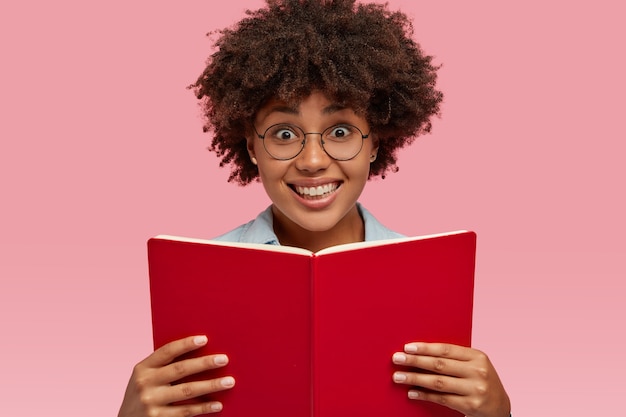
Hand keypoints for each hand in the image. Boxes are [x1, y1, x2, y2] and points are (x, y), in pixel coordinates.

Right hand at [118, 335, 234, 416]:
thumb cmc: (143, 394)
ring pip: (187, 391)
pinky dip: (204, 407)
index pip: (167, 351)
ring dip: (211, 385)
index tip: (205, 339)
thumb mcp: (144, 378)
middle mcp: (145, 383)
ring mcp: (151, 402)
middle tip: (224, 359)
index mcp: (143, 368)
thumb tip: (198, 353)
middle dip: (204, 363)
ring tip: (229, 381)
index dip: (186, 344)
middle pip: (181, 369)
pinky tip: (217, 404)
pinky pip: (186, 411)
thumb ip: (162, 367)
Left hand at [392, 342, 509, 416]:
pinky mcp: (471, 405)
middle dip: (415, 361)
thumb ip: (454, 359)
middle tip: (396, 359)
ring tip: (398, 376)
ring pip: (438, 382)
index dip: (425, 348)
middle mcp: (478, 372)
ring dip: (415, 379)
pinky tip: (411, 392)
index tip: (407, 347)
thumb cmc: (480, 381)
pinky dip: (424, 395)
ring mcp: (476, 389)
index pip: (446, 349)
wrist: (500, 407)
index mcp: (477, 356)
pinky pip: (442, 398)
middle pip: (439, 365)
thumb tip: (420, 352)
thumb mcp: (474, 365)